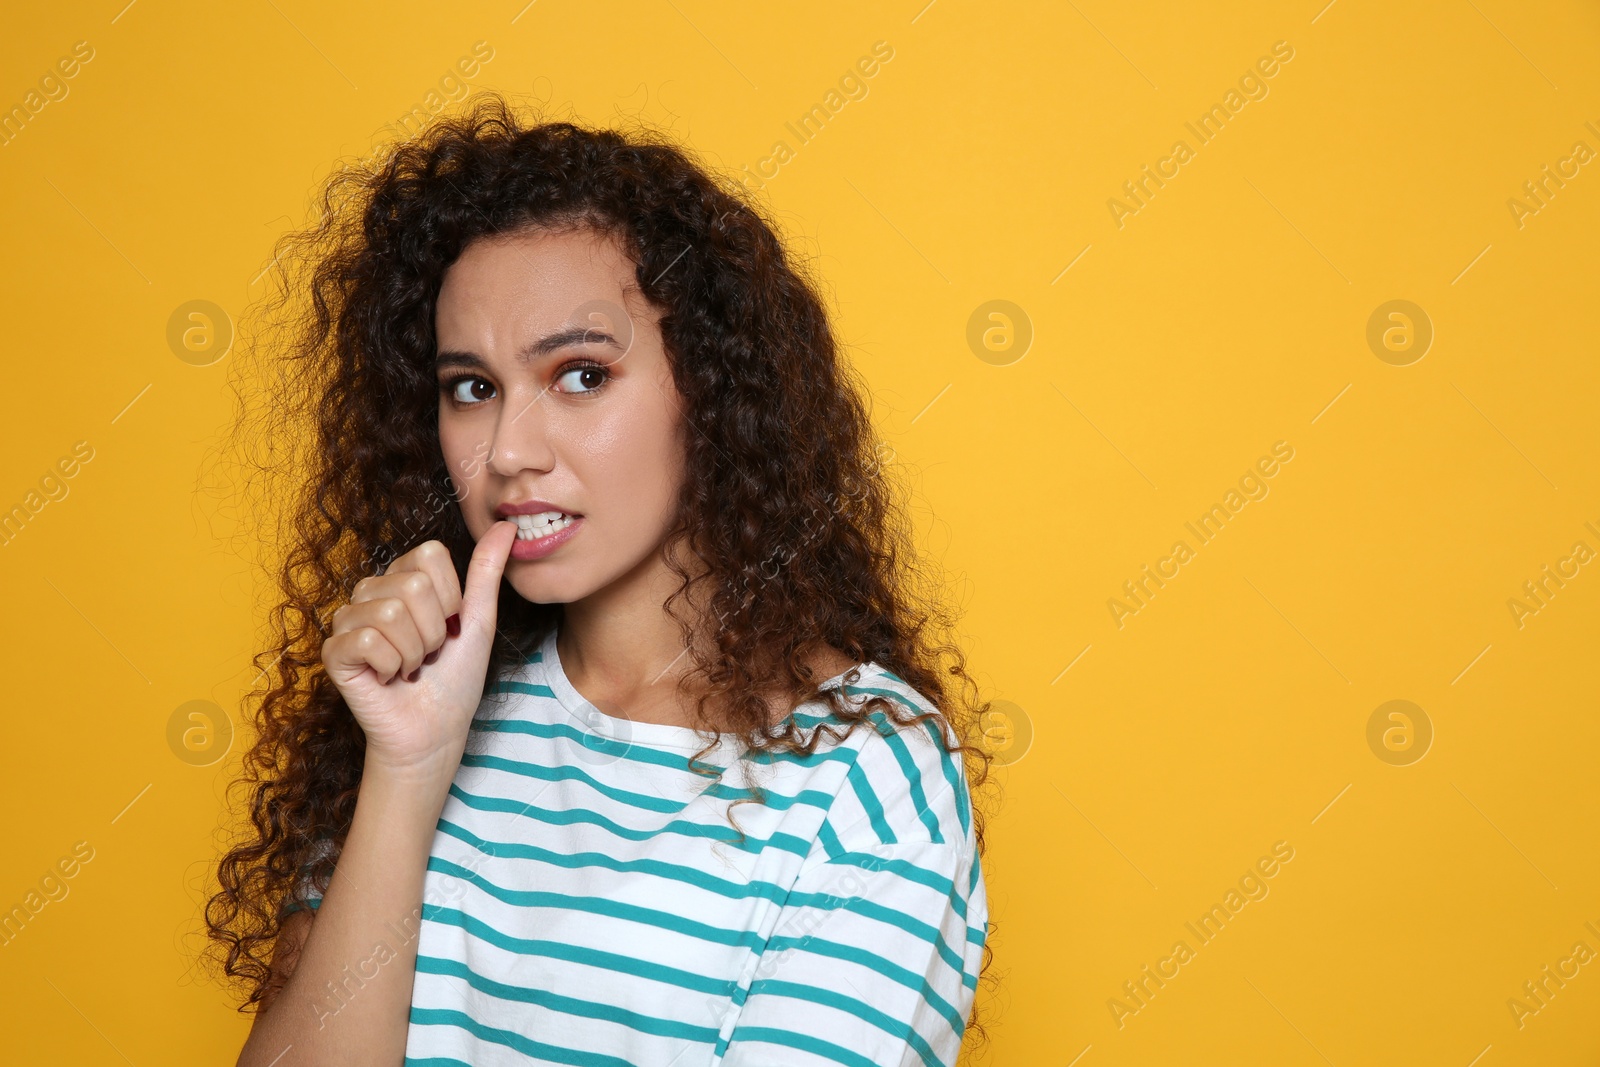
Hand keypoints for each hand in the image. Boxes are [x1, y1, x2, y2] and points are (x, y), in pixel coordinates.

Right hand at [321, 520, 519, 778]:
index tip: (451, 627)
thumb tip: (506, 526)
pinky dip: (392, 666)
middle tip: (428, 654)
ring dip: (414, 652)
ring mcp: (348, 620)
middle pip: (412, 585)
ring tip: (410, 667)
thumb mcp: (478, 621)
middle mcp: (371, 591)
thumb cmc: (456, 679)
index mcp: (403, 578)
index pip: (430, 555)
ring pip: (390, 612)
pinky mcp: (334, 651)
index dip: (452, 598)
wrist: (435, 732)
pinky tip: (389, 678)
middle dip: (434, 630)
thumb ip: (486, 572)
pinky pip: (369, 641)